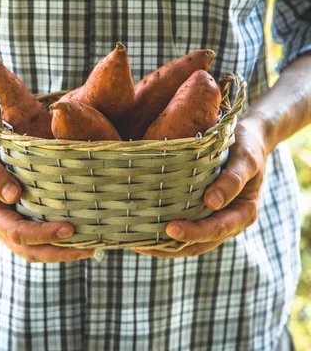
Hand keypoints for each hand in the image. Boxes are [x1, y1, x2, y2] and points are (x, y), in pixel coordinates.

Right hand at [0, 120, 93, 262]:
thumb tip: (13, 196)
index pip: (16, 231)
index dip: (42, 234)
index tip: (68, 229)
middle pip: (28, 249)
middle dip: (58, 252)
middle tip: (88, 249)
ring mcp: (8, 221)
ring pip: (33, 248)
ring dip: (60, 251)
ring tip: (90, 247)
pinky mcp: (18, 215)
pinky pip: (37, 235)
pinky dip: (56, 239)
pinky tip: (78, 235)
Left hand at [134, 117, 265, 258]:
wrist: (247, 137)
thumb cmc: (247, 146)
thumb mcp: (246, 159)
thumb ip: (233, 179)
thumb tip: (212, 202)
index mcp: (243, 213)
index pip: (217, 229)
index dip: (194, 232)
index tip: (170, 229)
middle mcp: (228, 221)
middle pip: (199, 243)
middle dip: (171, 247)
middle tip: (141, 244)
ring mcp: (214, 217)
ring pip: (189, 241)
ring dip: (164, 245)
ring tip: (136, 243)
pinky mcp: (201, 209)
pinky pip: (184, 224)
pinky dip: (165, 231)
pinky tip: (143, 228)